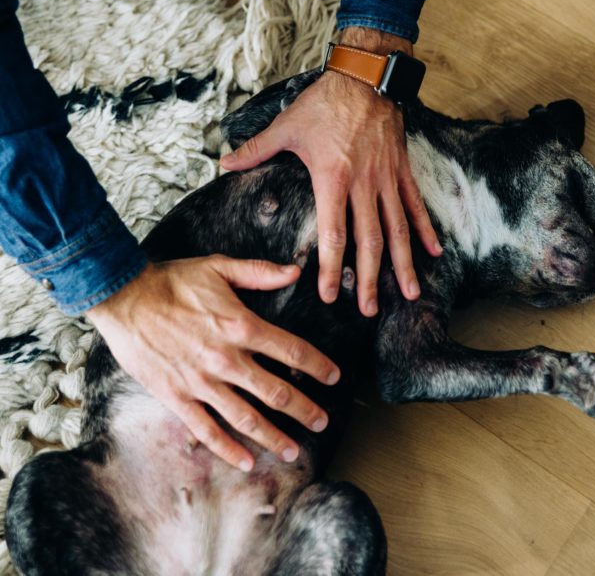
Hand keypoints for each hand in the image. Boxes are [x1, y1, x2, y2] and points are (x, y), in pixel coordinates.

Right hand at [86, 257, 339, 471]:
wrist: (126, 299)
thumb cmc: (173, 281)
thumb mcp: (219, 267)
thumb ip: (260, 272)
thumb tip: (295, 273)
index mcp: (241, 325)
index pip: (292, 351)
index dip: (318, 366)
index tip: (334, 377)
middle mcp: (227, 359)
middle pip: (276, 391)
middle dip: (304, 409)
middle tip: (322, 422)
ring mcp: (202, 382)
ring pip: (246, 417)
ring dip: (273, 436)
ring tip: (293, 451)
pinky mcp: (177, 398)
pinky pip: (208, 430)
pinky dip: (228, 449)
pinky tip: (246, 462)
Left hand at [220, 27, 441, 315]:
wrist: (366, 75)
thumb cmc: (325, 101)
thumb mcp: (287, 125)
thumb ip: (256, 149)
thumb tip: (224, 163)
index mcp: (333, 178)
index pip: (333, 234)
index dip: (331, 268)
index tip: (330, 295)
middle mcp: (364, 184)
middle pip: (369, 242)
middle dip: (369, 280)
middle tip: (369, 310)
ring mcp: (387, 178)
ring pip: (398, 229)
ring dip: (403, 264)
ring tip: (410, 293)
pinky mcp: (402, 168)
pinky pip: (415, 204)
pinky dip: (425, 228)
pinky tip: (433, 252)